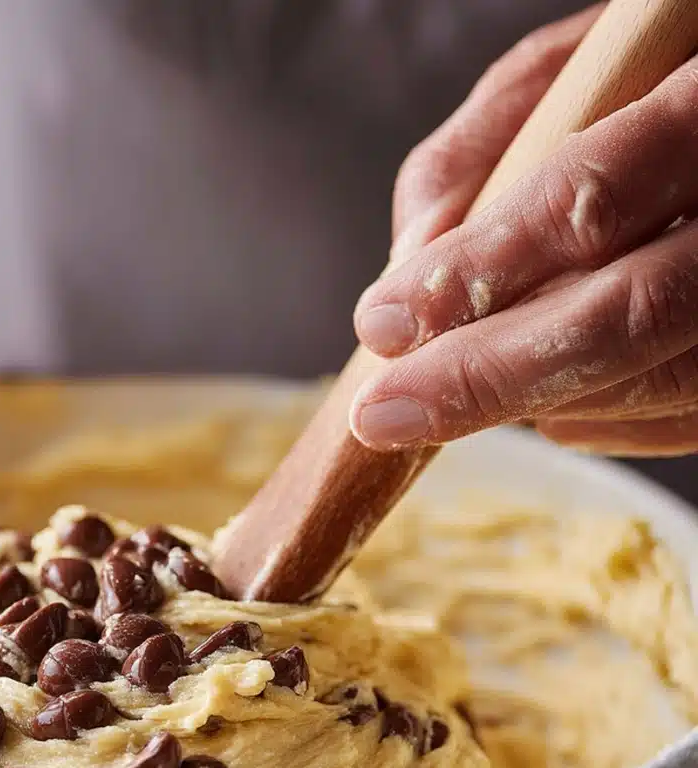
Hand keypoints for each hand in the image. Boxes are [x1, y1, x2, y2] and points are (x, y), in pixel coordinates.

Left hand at [350, 6, 697, 456]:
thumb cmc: (662, 70)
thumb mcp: (580, 63)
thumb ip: (489, 144)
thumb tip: (410, 261)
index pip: (590, 205)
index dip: (476, 276)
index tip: (384, 321)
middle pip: (628, 316)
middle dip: (486, 377)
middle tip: (384, 414)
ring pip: (654, 382)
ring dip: (531, 401)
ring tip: (453, 389)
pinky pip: (678, 419)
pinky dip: (589, 421)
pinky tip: (540, 397)